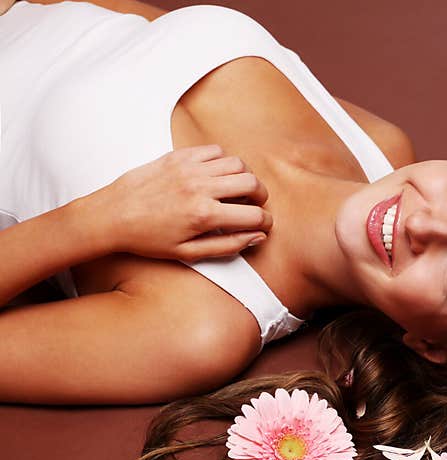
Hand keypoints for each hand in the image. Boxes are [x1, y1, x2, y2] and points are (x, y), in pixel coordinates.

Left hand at [89, 144, 273, 261]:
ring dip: (245, 176)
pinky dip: (224, 161)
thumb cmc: (147, 239)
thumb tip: (257, 236)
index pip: (254, 215)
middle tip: (255, 205)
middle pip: (252, 182)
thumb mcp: (188, 253)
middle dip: (261, 196)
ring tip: (238, 189)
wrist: (110, 216)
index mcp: (204, 215)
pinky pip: (214, 150)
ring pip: (237, 163)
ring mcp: (189, 168)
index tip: (264, 225)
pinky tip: (217, 175)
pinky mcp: (178, 156)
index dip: (266, 222)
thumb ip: (227, 245)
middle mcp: (200, 188)